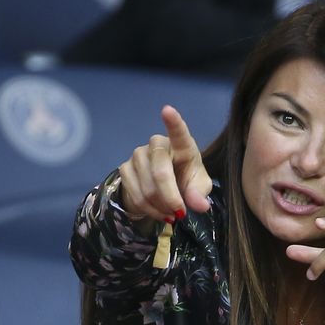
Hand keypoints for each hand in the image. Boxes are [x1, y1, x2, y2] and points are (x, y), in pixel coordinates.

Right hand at [117, 105, 212, 222]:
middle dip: (170, 197)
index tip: (167, 110)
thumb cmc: (186, 181)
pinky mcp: (124, 169)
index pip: (178, 132)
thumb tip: (200, 205)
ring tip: (171, 213)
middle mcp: (157, 144)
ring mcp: (138, 155)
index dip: (173, 122)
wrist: (163, 189)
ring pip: (147, 189)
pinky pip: (136, 196)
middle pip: (160, 172)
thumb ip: (199, 194)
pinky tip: (159, 212)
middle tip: (180, 213)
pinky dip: (150, 210)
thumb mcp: (198, 188)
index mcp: (181, 145)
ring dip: (161, 207)